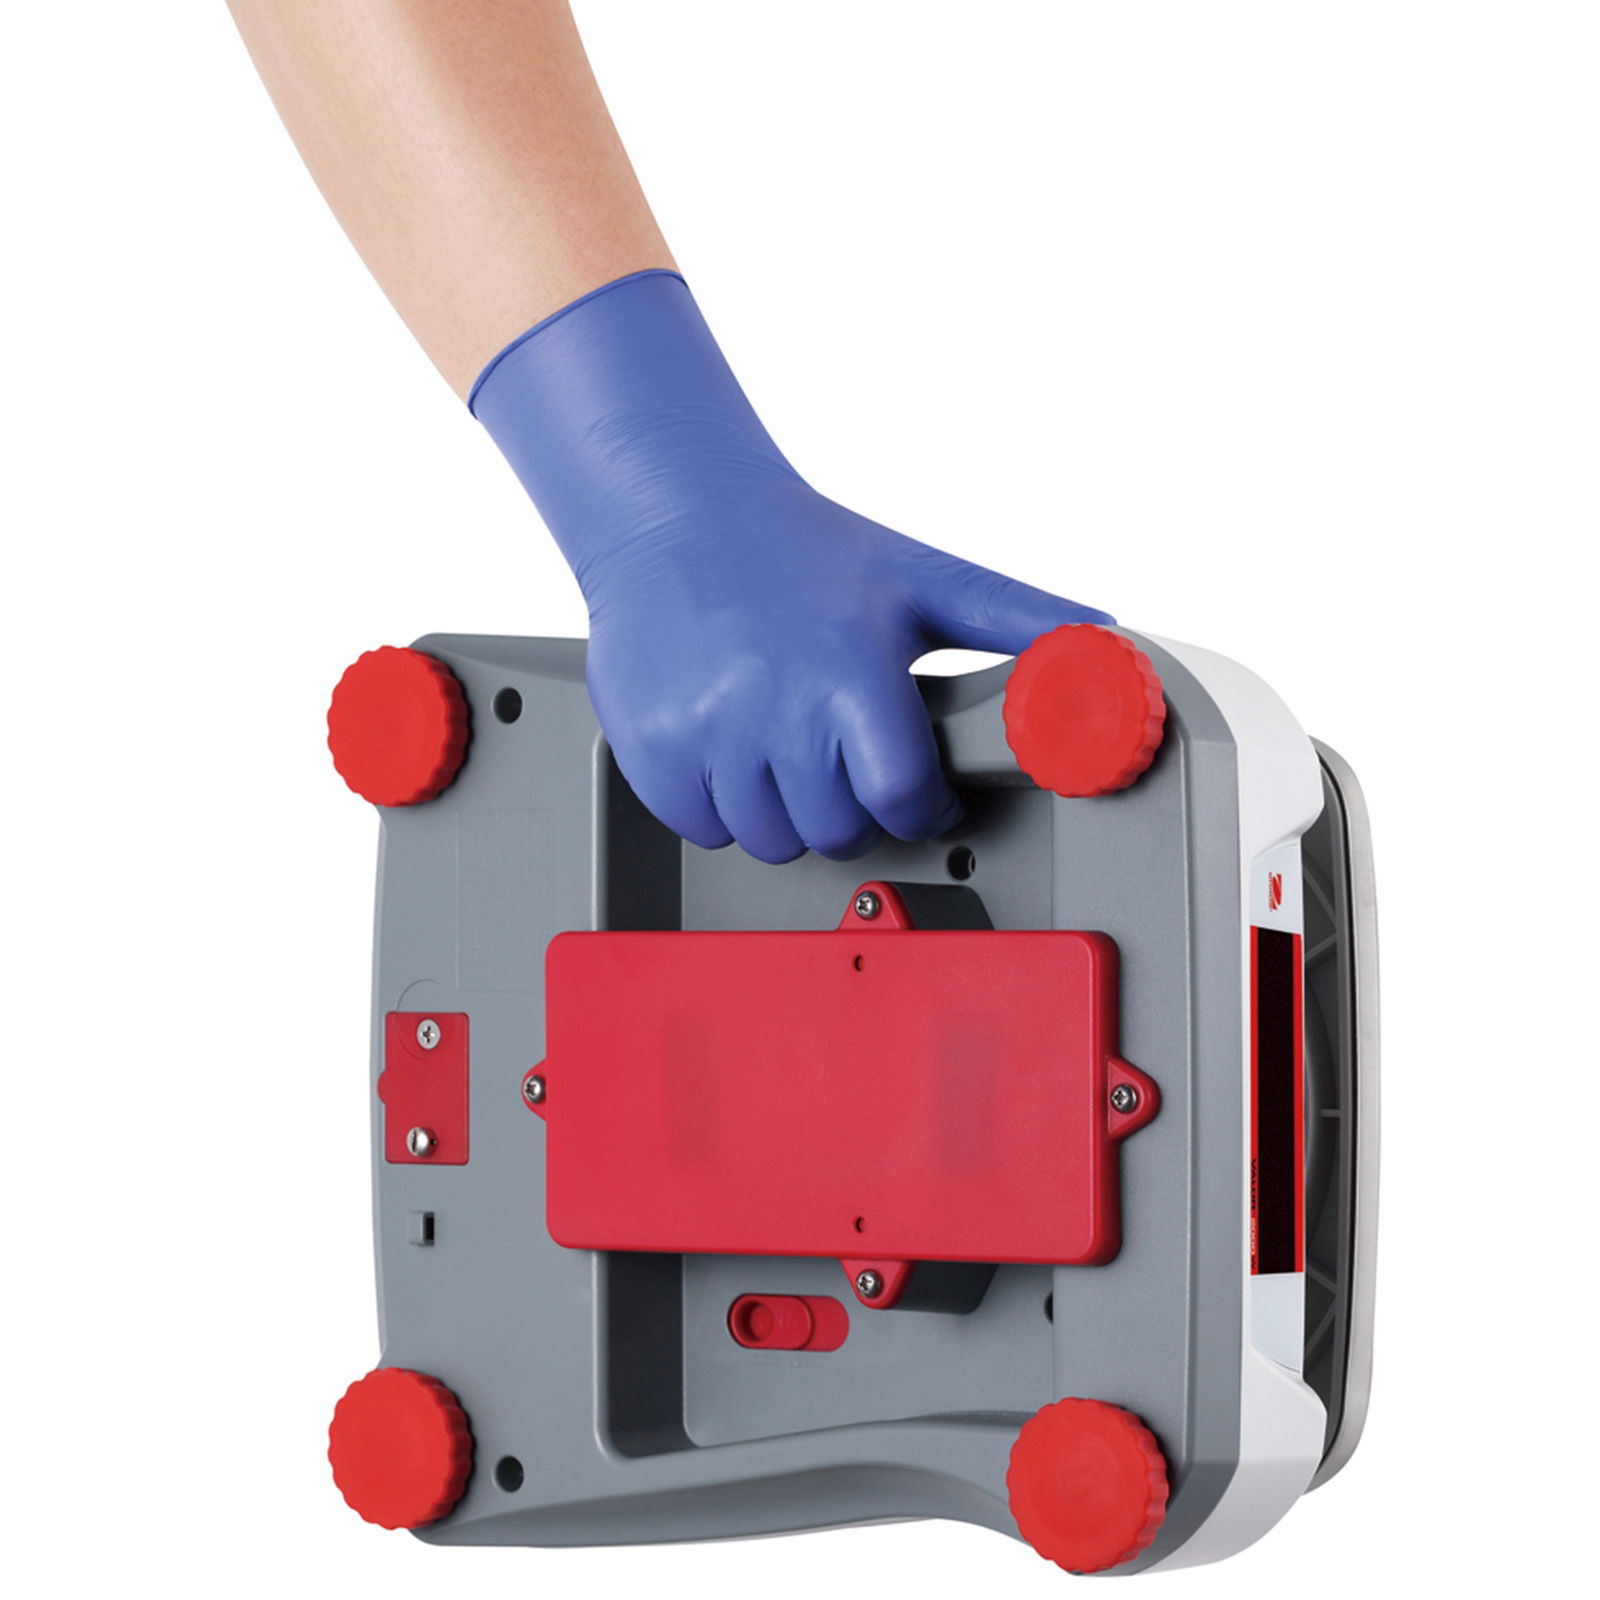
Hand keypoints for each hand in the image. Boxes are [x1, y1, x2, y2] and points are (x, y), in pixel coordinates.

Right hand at [582, 475, 1109, 860]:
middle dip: (854, 808)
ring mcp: (708, 733)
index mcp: (850, 673)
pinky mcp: (653, 750)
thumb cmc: (800, 547)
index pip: (904, 798)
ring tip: (787, 747)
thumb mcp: (918, 576)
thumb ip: (1015, 616)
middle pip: (838, 831)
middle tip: (844, 758)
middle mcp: (775, 709)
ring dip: (788, 812)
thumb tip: (1103, 641)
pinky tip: (733, 749)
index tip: (917, 792)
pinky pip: (702, 827)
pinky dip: (722, 806)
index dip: (921, 804)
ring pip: (770, 840)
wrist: (677, 514)